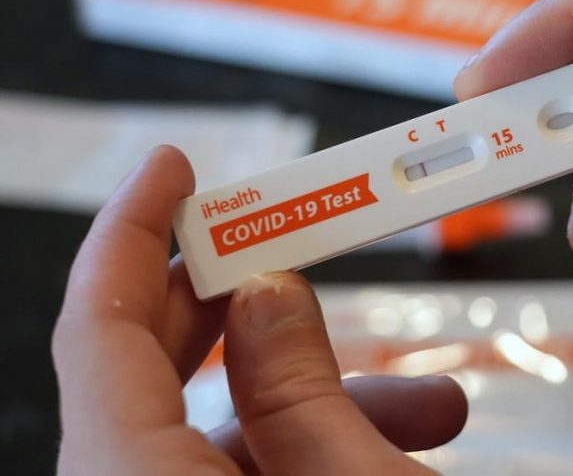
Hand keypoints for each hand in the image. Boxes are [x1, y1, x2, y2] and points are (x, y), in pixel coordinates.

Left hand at [52, 146, 466, 474]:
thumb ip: (302, 389)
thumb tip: (270, 294)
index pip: (101, 329)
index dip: (134, 230)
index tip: (173, 168)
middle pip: (158, 372)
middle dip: (251, 309)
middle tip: (303, 252)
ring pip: (221, 434)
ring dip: (327, 402)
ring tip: (430, 404)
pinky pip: (242, 475)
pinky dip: (317, 451)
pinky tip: (404, 443)